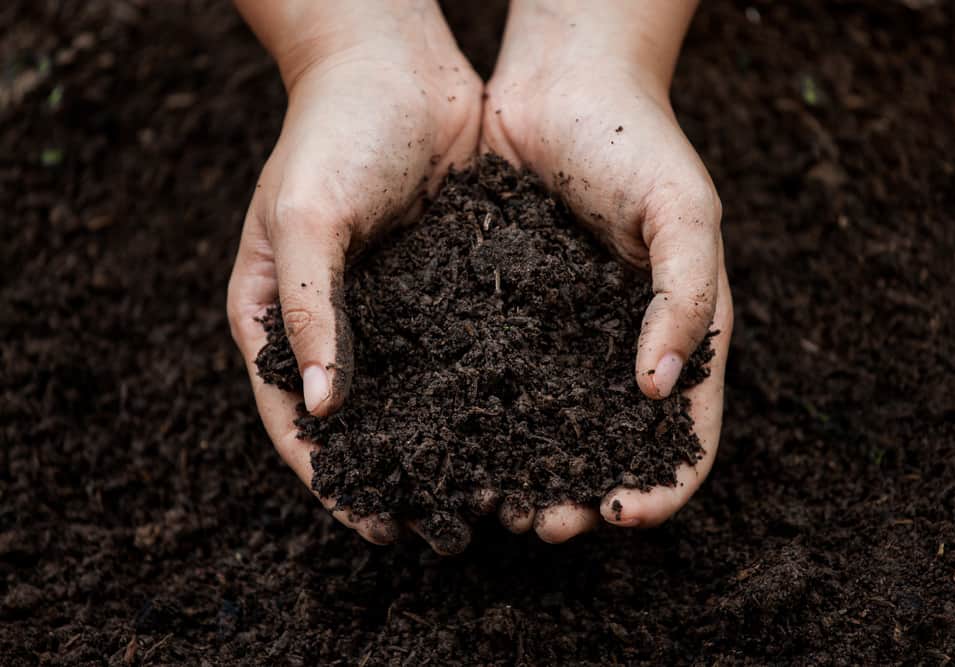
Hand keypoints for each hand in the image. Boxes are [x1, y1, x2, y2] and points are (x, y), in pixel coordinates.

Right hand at [227, 1, 481, 552]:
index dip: (331, 478)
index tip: (374, 525)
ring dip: (444, 446)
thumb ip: (309, 309)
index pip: (295, 419)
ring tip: (486, 494)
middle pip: (359, 421)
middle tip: (439, 529)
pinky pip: (459, 353)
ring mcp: (390, 308)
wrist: (397, 64)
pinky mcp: (442, 288)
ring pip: (414, 396)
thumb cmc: (333, 130)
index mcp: (275, 315)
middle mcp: (333, 322)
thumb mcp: (306, 216)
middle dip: (395, 477)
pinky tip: (517, 426)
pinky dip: (481, 394)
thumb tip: (324, 409)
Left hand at [481, 0, 732, 542]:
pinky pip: (498, 378)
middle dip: (583, 495)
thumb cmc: (636, 141)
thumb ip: (685, 299)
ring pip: (548, 425)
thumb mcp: (685, 213)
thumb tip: (658, 391)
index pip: (686, 434)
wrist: (560, 83)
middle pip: (610, 446)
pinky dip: (484, 419)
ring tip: (494, 502)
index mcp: (680, 333)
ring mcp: (561, 335)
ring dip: (527, 472)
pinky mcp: (507, 315)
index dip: (662, 485)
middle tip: (543, 524)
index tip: (623, 514)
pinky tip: (454, 442)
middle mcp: (620, 346)